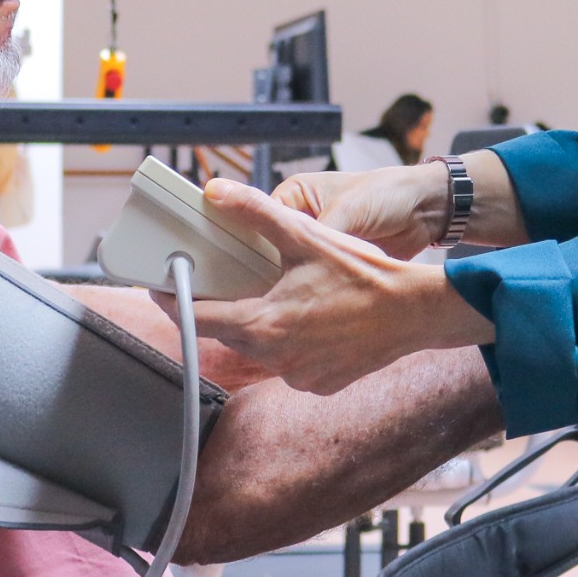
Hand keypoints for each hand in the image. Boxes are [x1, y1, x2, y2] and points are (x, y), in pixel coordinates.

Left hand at [172, 179, 494, 395]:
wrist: (416, 311)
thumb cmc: (364, 274)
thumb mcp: (307, 236)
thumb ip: (256, 213)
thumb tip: (216, 191)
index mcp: (263, 323)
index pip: (195, 319)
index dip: (172, 301)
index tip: (161, 286)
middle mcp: (275, 357)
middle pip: (228, 332)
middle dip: (224, 307)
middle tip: (231, 281)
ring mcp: (298, 376)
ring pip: (261, 348)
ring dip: (262, 324)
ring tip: (287, 296)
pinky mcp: (319, 385)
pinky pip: (291, 364)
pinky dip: (293, 343)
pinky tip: (313, 321)